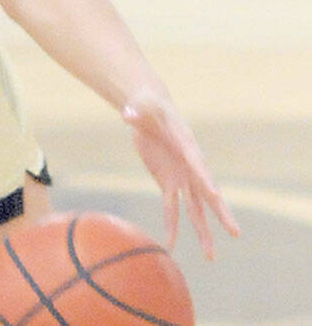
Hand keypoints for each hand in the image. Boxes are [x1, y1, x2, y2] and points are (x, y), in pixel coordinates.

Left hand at [122, 88, 240, 258]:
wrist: (147, 110)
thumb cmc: (146, 105)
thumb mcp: (140, 105)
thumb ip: (136, 111)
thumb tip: (126, 114)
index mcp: (186, 145)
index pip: (197, 163)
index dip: (205, 179)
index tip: (215, 195)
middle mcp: (189, 165)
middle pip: (207, 192)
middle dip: (220, 212)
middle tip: (235, 233)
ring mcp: (181, 176)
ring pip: (194, 208)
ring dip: (202, 231)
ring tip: (210, 257)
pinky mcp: (167, 182)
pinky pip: (172, 208)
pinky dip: (172, 225)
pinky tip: (170, 245)